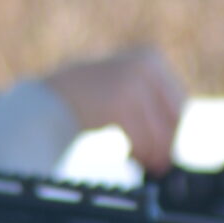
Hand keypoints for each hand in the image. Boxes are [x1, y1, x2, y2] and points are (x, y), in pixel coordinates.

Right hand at [42, 45, 187, 173]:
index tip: (168, 149)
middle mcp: (145, 66)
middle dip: (165, 145)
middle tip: (160, 164)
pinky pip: (142, 139)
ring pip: (159, 133)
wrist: (45, 100)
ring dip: (152, 153)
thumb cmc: (83, 99)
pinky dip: (139, 154)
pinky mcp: (120, 104)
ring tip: (142, 162)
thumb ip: (149, 101)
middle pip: (173, 118)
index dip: (173, 130)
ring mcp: (132, 84)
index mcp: (150, 58)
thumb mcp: (121, 84)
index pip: (177, 101)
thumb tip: (173, 137)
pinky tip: (128, 156)